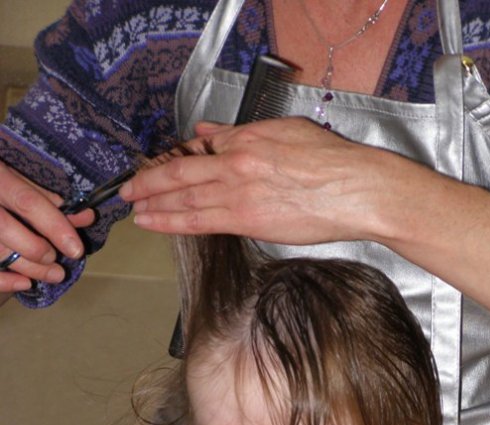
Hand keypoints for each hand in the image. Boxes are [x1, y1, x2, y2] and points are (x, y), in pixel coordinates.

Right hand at [0, 162, 92, 292]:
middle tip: (57, 262)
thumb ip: (47, 196)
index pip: (26, 200)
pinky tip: (24, 283)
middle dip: (35, 249)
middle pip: (3, 226)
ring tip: (54, 275)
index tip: (76, 249)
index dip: (54, 225)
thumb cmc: (0, 177)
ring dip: (27, 267)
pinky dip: (2, 280)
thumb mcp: (18, 175)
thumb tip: (84, 216)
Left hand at [120, 117, 389, 244]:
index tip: (158, 166)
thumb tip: (211, 132)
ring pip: (184, 197)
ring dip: (153, 203)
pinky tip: (153, 222)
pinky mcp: (247, 220)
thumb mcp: (287, 132)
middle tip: (126, 188)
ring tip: (132, 209)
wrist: (356, 190)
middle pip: (181, 172)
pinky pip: (199, 220)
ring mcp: (239, 193)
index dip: (173, 159)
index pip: (199, 148)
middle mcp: (236, 164)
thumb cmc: (333, 164)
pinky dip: (171, 221)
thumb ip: (244, 133)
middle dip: (148, 181)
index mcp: (247, 140)